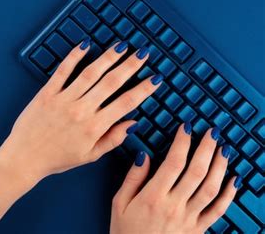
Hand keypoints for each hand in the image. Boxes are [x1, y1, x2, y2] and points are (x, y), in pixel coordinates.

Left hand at [0, 39, 162, 184]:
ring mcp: (63, 99)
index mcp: (94, 127)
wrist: (24, 158)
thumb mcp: (89, 156)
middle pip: (111, 83)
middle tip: (143, 53)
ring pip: (90, 74)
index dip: (143, 90)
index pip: (125, 103)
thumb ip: (112, 139)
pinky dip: (73, 57)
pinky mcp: (47, 93)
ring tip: (121, 46)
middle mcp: (81, 110)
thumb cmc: (57, 158)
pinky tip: (85, 45)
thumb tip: (133, 123)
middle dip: (130, 66)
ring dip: (108, 58)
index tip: (155, 79)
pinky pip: (62, 71)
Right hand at [110, 123, 238, 233]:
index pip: (172, 163)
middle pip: (196, 171)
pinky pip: (217, 211)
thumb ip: (132, 179)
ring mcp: (188, 218)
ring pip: (210, 188)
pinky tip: (233, 181)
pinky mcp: (197, 230)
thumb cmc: (125, 232)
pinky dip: (228, 195)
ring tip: (223, 149)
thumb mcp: (119, 204)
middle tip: (212, 132)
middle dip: (206, 148)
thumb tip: (143, 156)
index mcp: (152, 197)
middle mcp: (174, 206)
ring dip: (220, 166)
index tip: (186, 128)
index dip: (182, 142)